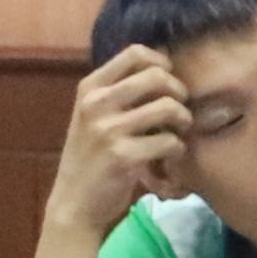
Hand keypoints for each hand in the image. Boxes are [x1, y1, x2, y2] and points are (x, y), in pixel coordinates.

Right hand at [50, 46, 195, 237]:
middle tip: (178, 112)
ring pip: (169, 107)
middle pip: (157, 76)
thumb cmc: (89, 158)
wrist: (73, 204)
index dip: (161, 63)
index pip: (134, 53)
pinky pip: (170, 141)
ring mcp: (108, 130)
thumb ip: (118, 94)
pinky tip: (167, 160)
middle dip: (178, 93)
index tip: (166, 83)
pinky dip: (177, 151)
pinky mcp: (124, 156)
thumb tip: (164, 72)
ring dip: (183, 122)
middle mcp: (95, 104)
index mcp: (88, 89)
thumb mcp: (92, 118)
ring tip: (176, 134)